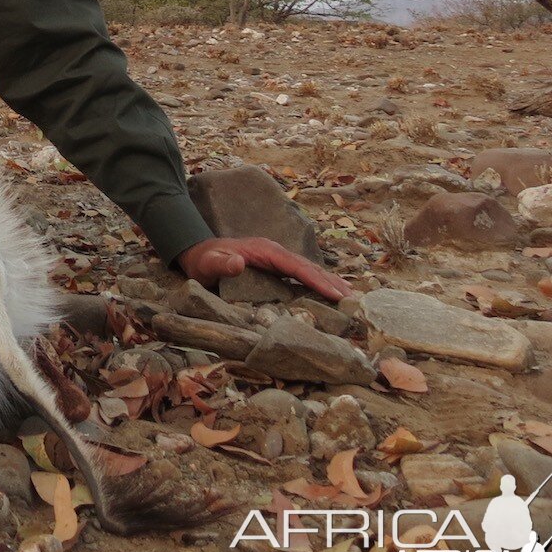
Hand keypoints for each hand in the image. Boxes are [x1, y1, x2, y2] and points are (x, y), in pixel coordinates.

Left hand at [176, 236, 352, 301]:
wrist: (197, 254)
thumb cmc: (203, 261)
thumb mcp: (208, 263)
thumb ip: (221, 263)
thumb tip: (238, 262)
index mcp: (265, 251)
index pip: (295, 266)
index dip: (316, 279)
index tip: (335, 293)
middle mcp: (275, 253)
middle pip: (308, 267)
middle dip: (330, 282)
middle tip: (353, 300)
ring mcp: (276, 261)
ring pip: (307, 271)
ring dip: (328, 283)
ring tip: (350, 298)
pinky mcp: (275, 269)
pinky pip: (299, 277)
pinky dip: (316, 285)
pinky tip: (329, 296)